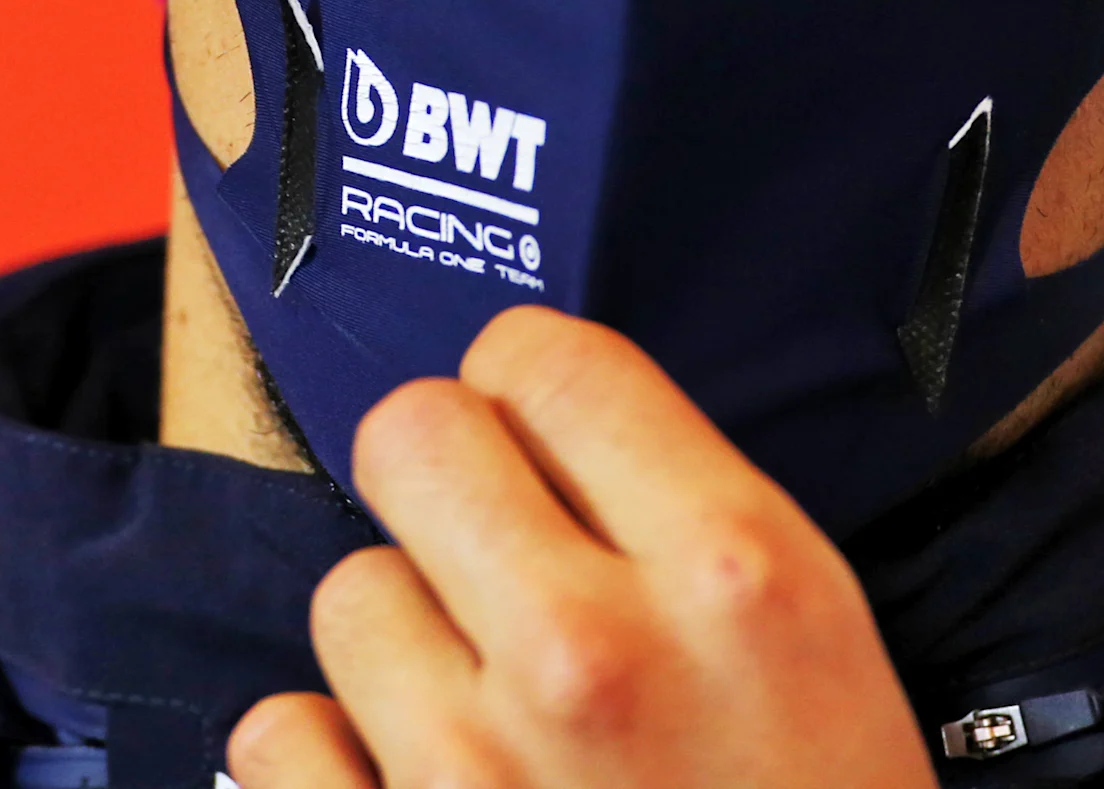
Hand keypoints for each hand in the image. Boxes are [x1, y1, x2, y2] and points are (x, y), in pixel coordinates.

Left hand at [227, 307, 933, 788]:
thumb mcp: (820, 660)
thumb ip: (682, 526)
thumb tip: (539, 423)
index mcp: (734, 578)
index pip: (543, 356)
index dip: (536, 400)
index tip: (552, 452)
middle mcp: (591, 653)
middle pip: (411, 434)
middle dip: (446, 489)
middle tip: (496, 559)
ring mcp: (472, 769)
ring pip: (348, 592)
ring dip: (404, 648)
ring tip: (494, 720)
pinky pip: (283, 735)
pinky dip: (334, 766)